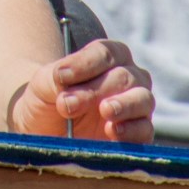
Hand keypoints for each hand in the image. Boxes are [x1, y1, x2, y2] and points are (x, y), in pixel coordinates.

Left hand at [11, 38, 153, 142]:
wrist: (47, 133)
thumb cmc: (49, 99)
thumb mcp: (43, 84)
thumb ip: (54, 79)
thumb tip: (66, 86)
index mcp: (107, 58)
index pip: (105, 53)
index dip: (85, 63)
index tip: (61, 76)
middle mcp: (128, 78)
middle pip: (124, 77)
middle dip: (95, 90)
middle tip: (69, 105)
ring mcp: (136, 106)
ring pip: (143, 99)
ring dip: (124, 105)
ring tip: (105, 111)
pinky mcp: (138, 135)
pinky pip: (145, 130)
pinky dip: (132, 131)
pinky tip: (112, 132)